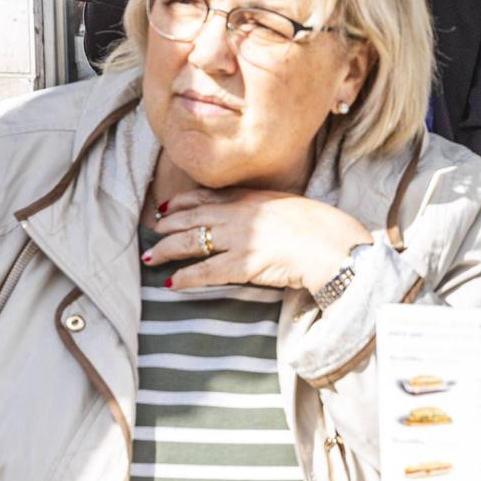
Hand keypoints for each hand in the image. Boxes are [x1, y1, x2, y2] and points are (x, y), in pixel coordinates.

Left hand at [147, 190, 372, 295]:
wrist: (330, 243)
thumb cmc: (319, 226)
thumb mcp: (288, 205)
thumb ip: (266, 207)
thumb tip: (257, 216)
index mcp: (250, 198)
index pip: (206, 196)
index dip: (182, 202)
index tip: (167, 207)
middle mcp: (238, 215)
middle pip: (191, 217)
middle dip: (167, 225)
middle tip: (152, 230)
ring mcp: (238, 239)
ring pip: (190, 243)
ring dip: (166, 250)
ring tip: (150, 257)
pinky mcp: (242, 264)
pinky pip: (205, 272)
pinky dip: (186, 278)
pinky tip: (172, 284)